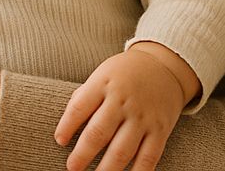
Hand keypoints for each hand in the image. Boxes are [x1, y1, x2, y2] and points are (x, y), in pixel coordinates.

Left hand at [54, 46, 198, 170]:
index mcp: (105, 82)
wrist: (164, 64)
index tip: (60, 141)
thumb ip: (85, 97)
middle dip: (82, 155)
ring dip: (105, 170)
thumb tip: (66, 129)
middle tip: (72, 168)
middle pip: (98, 133)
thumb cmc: (125, 73)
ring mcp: (143, 116)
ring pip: (121, 151)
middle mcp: (124, 100)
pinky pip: (147, 158)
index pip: (79, 107)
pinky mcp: (160, 129)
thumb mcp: (103, 74)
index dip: (67, 126)